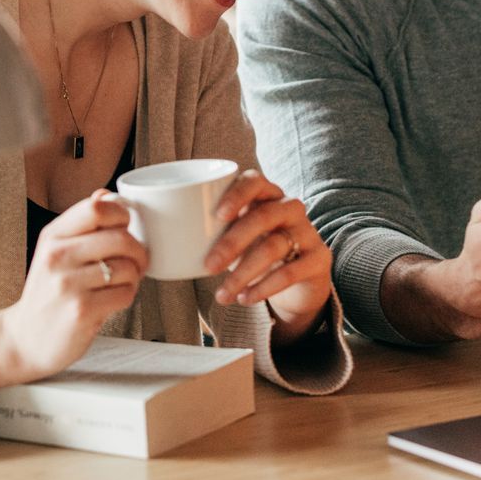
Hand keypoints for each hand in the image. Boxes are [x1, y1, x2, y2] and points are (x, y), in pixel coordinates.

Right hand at [0, 191, 146, 392]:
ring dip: (134, 276)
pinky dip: (127, 296)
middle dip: (138, 250)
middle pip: (120, 237)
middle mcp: (57, 256)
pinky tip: (113, 299)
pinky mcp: (82, 310)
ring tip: (121, 283)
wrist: (25, 340)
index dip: (121, 215)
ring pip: (127, 267)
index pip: (97, 207)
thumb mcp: (54, 251)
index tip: (124, 228)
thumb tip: (105, 193)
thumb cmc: (47, 294)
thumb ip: (81, 223)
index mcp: (53, 235)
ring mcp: (68, 284)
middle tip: (136, 261)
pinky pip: (125, 293)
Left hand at [200, 169, 333, 338]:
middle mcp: (289, 208)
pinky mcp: (318, 258)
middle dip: (232, 243)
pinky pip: (290, 271)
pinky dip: (264, 287)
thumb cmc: (257, 250)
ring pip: (274, 246)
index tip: (217, 215)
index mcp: (266, 195)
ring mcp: (307, 232)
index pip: (254, 181)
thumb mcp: (237, 237)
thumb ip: (212, 232)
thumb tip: (161, 238)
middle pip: (262, 217)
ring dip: (243, 273)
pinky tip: (246, 298)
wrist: (299, 279)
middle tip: (208, 266)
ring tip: (223, 294)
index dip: (237, 195)